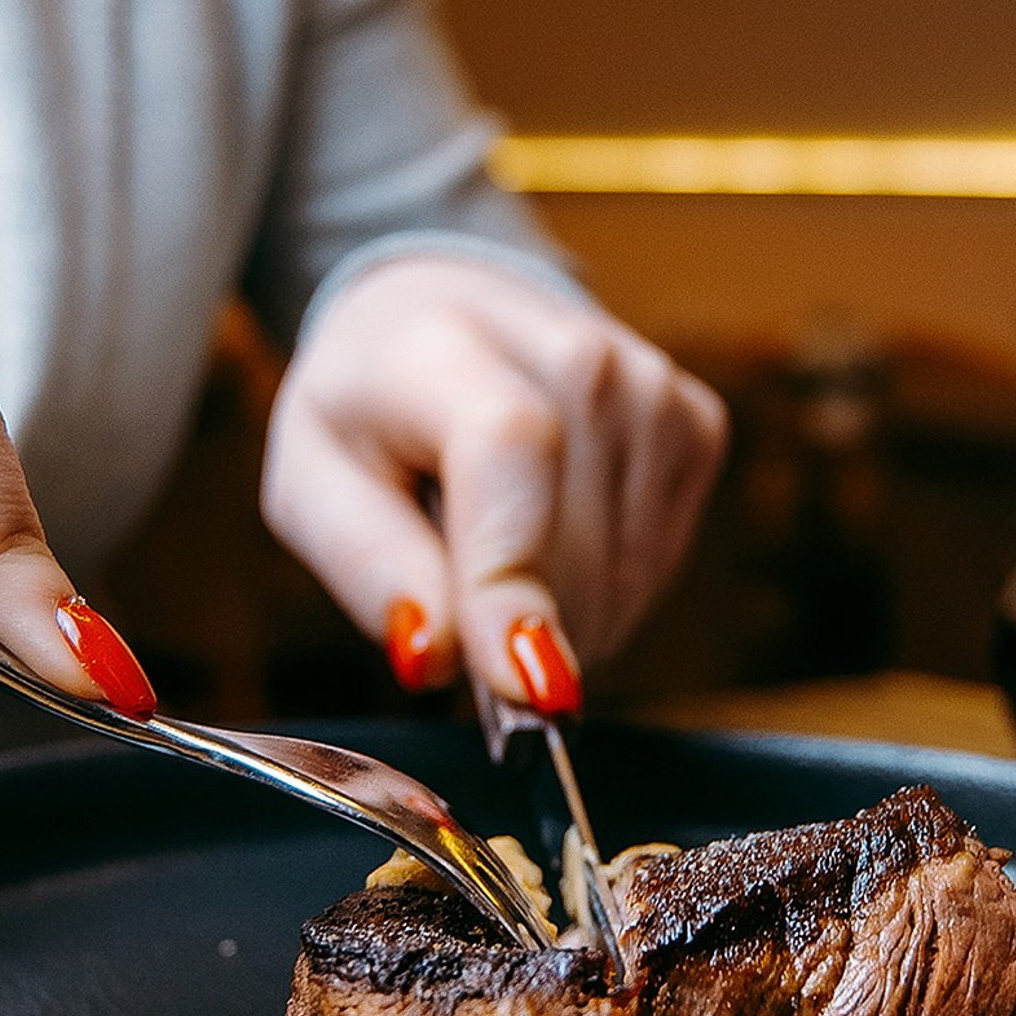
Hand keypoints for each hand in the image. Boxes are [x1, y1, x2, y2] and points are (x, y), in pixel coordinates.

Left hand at [260, 255, 728, 709]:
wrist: (444, 325)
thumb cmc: (372, 423)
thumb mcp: (319, 490)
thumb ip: (372, 570)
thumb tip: (434, 654)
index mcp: (444, 344)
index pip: (508, 451)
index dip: (515, 580)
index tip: (524, 690)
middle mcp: (571, 349)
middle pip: (575, 549)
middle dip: (521, 631)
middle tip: (465, 618)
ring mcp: (647, 385)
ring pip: (625, 577)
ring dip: (566, 616)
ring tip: (506, 563)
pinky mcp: (695, 422)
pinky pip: (659, 565)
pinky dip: (611, 587)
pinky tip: (563, 543)